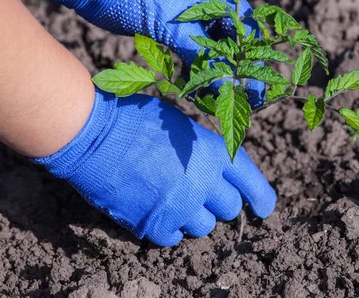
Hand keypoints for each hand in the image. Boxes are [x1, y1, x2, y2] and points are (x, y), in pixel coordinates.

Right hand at [31, 89, 275, 246]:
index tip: (265, 208)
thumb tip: (217, 169)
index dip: (262, 197)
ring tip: (172, 198)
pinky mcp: (155, 224)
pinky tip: (155, 210)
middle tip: (200, 192)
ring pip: (204, 227)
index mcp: (213, 152)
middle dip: (219, 203)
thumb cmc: (135, 120)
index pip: (251, 181)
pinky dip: (168, 229)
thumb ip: (205, 150)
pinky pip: (174, 238)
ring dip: (193, 217)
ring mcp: (180, 206)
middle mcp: (203, 182)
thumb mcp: (181, 126)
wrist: (94, 135)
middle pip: (229, 209)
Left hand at [39, 0, 263, 106]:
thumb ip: (206, 60)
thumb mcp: (177, 30)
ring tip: (213, 99)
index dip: (252, 63)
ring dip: (211, 72)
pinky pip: (191, 49)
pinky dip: (193, 66)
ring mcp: (191, 12)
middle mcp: (210, 1)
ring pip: (210, 48)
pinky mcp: (172, 24)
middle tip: (238, 100)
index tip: (256, 92)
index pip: (247, 33)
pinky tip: (192, 86)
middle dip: (233, 71)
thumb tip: (229, 90)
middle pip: (231, 42)